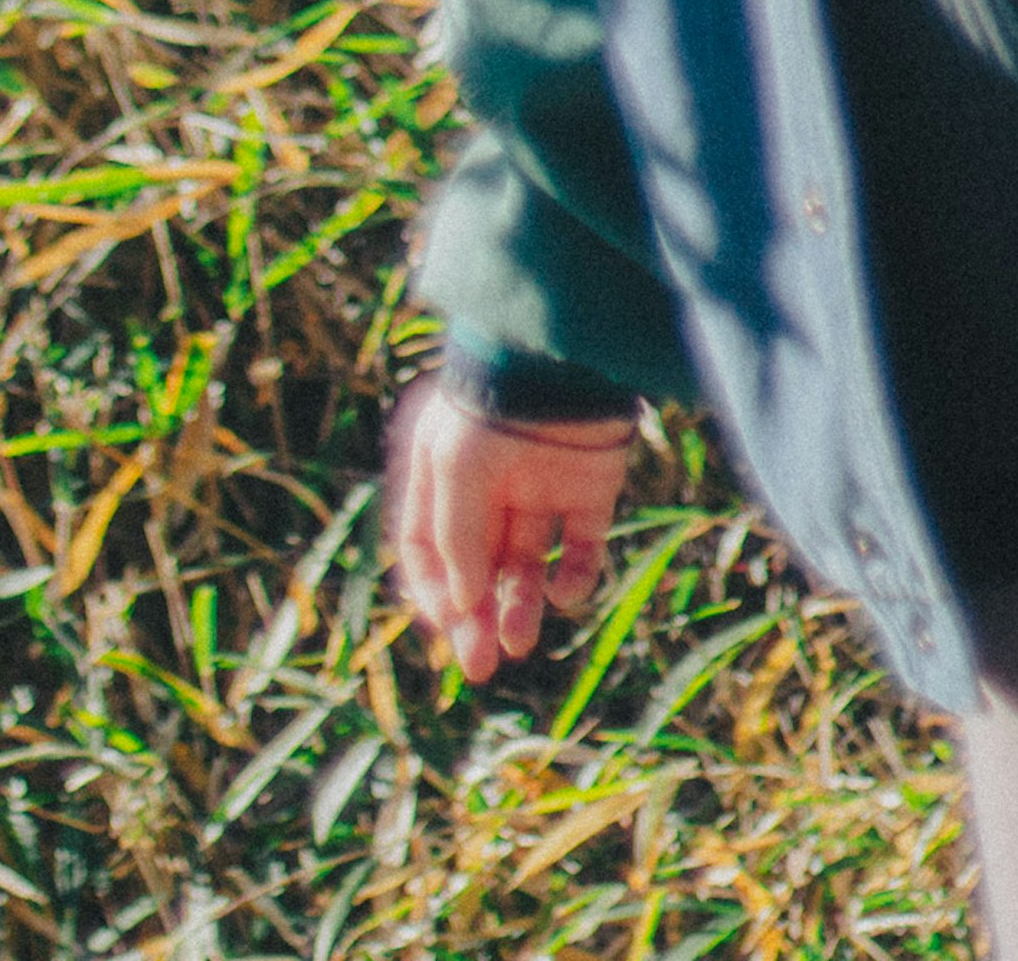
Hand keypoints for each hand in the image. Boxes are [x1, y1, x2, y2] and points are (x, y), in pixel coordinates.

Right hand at [387, 380, 637, 680]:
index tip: (446, 630)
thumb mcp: (453, 468)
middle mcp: (489, 482)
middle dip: (475, 617)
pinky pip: (580, 549)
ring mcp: (541, 484)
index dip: (432, 594)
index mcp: (443, 469)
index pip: (426, 547)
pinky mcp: (591, 488)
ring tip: (520, 639)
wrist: (568, 352)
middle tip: (480, 665)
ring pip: (525, 565)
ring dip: (519, 607)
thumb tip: (462, 606)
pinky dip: (574, 580)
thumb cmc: (495, 401)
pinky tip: (564, 588)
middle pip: (476, 565)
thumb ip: (453, 540)